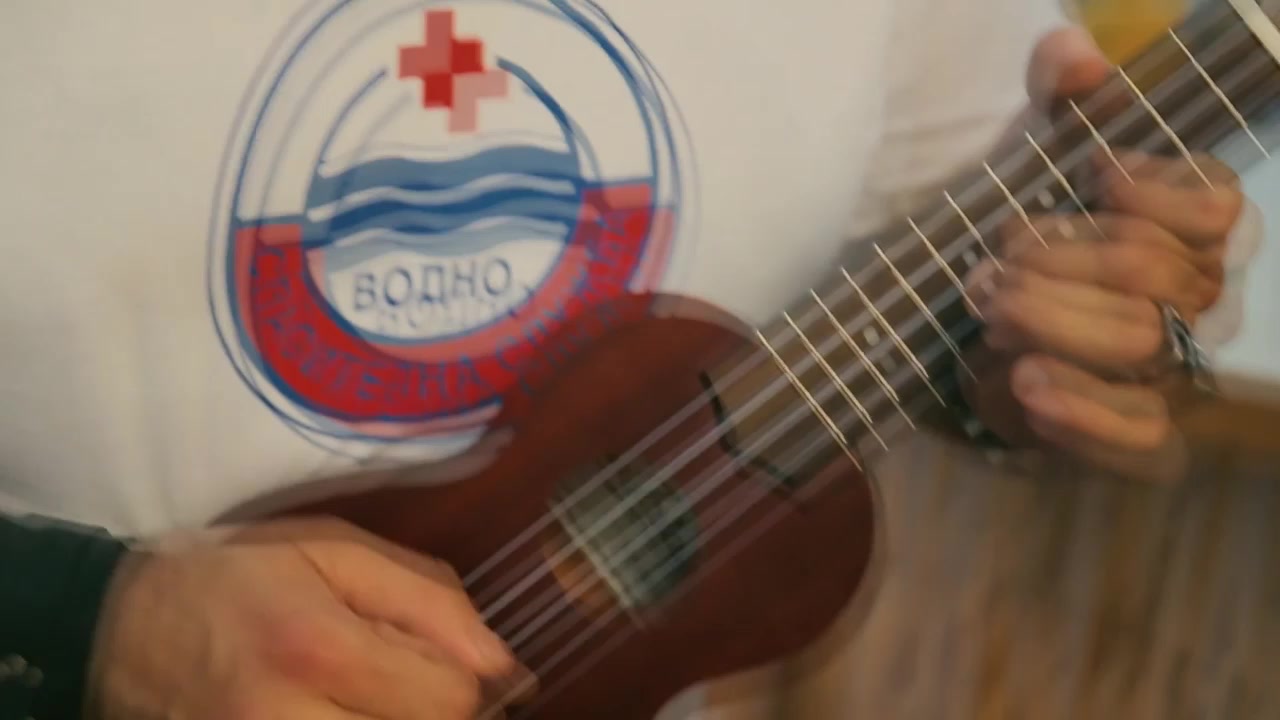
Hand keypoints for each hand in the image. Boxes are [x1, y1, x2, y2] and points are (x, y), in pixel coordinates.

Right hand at [88, 517, 534, 719]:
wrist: (117, 625)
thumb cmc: (237, 574)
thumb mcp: (334, 551)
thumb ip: (428, 599)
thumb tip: (503, 662)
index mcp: (319, 648)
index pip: (451, 699)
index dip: (462, 677)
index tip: (431, 656)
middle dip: (431, 710)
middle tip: (396, 677)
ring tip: (366, 695)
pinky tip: (340, 710)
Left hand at [959, 29, 1244, 481]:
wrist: (991, 336)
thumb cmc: (1032, 240)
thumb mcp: (1035, 161)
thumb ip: (1058, 101)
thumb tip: (1072, 55)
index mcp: (1190, 229)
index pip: (1215, 208)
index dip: (1158, 191)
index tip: (1094, 174)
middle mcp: (1197, 297)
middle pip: (1155, 274)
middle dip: (1061, 261)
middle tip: (990, 264)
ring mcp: (1175, 370)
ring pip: (1141, 343)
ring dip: (1054, 320)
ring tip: (988, 309)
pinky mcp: (1142, 433)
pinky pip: (1142, 434)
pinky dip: (1081, 411)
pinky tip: (1025, 385)